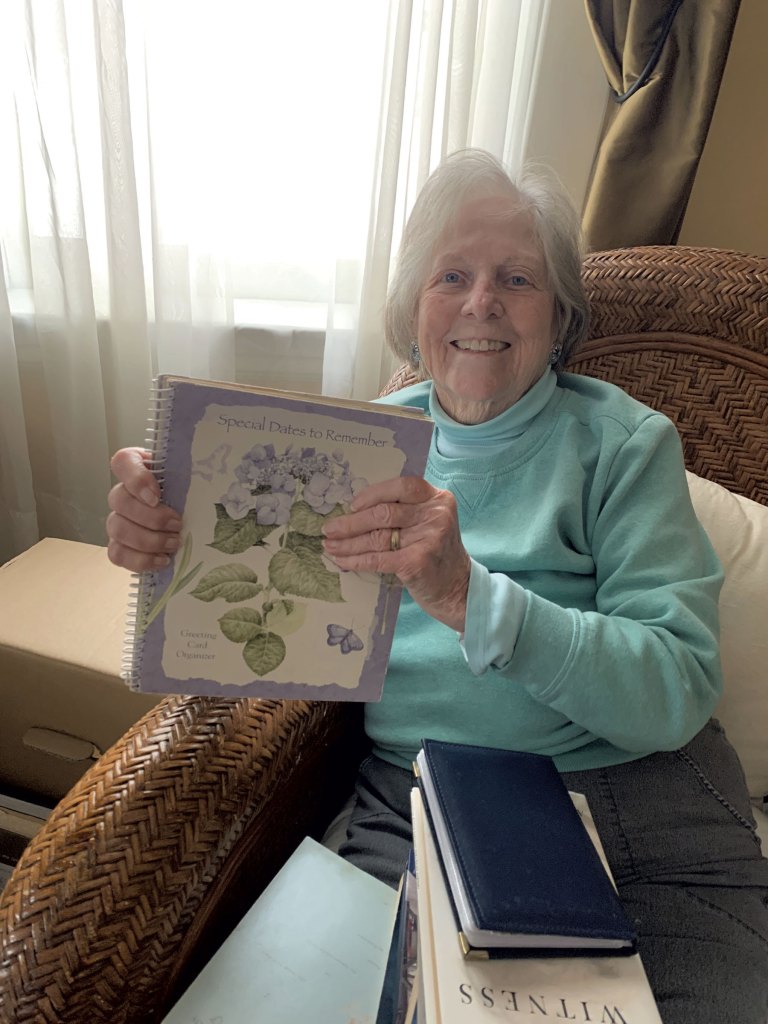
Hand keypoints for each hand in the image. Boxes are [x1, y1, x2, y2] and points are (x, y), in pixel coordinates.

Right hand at [106, 448, 182, 571]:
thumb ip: (190, 473)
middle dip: (151, 517)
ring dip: (148, 540)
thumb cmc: (190, 496)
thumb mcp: (191, 480)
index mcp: (138, 468)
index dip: (136, 479)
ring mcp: (117, 519)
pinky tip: (163, 560)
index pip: (123, 462)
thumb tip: (210, 476)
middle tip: (177, 525)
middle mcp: (122, 492)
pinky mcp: (119, 545)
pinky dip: (140, 560)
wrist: (189, 520)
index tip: (156, 496)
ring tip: (174, 544)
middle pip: (119, 500)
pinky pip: (117, 554)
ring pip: (117, 528)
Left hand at [322, 476, 470, 631]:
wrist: (457, 588)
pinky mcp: (417, 563)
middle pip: (384, 514)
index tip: (352, 505)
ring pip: (377, 537)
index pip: (401, 486)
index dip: (373, 494)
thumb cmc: (436, 553)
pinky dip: (355, 560)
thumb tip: (355, 510)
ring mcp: (428, 539)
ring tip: (329, 544)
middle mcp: (435, 515)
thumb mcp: (429, 522)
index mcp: (437, 499)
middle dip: (351, 522)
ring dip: (347, 542)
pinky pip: (377, 559)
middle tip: (329, 529)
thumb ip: (404, 511)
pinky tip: (341, 560)